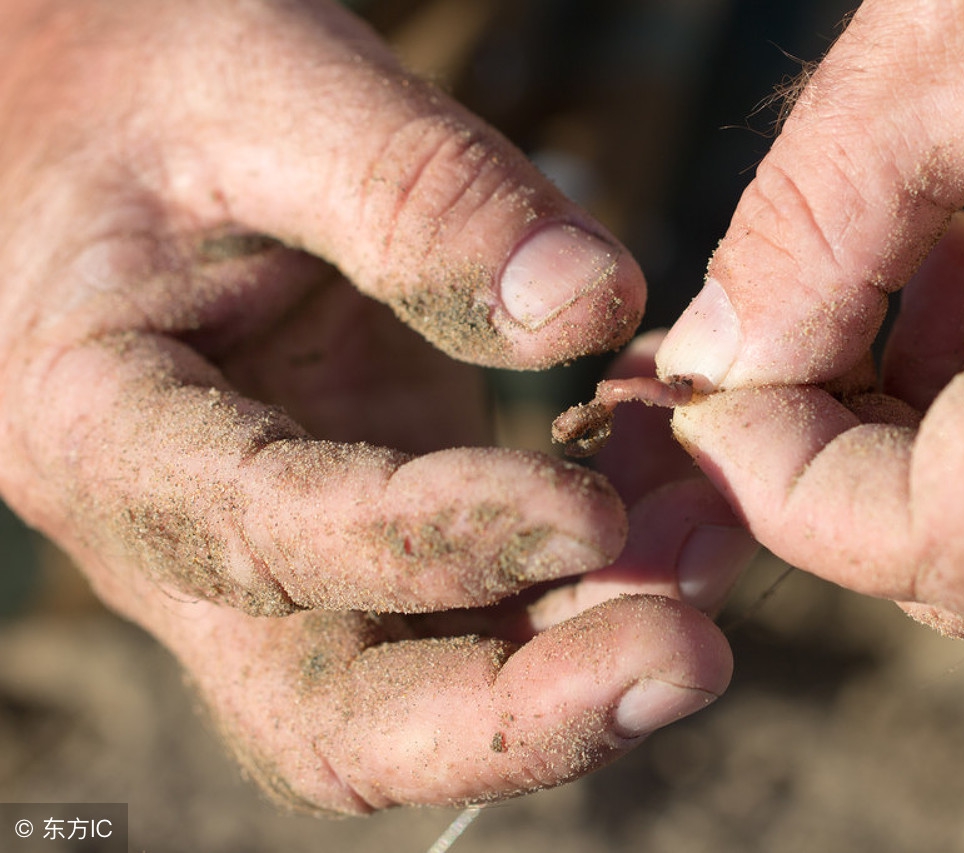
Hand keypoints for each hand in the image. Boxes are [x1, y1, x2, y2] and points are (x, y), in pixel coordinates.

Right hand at [0, 0, 733, 810]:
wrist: (119, 110)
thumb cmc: (164, 79)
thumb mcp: (270, 86)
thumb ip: (417, 194)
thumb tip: (588, 306)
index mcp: (102, 423)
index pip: (269, 535)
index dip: (438, 540)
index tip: (593, 508)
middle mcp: (183, 534)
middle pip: (335, 717)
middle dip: (517, 718)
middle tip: (687, 659)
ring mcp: (283, 549)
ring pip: (424, 688)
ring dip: (583, 648)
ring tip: (715, 544)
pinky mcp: (367, 527)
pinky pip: (480, 607)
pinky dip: (590, 579)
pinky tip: (681, 497)